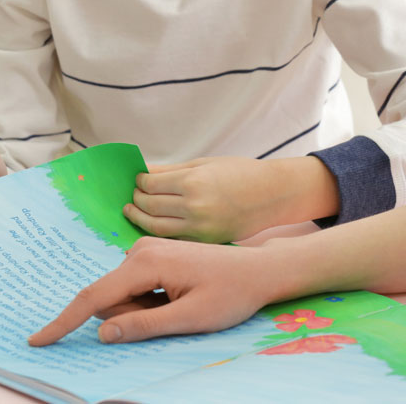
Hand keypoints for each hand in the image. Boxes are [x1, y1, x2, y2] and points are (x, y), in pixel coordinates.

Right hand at [29, 236, 277, 345]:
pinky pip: (133, 290)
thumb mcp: (189, 318)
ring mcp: (144, 251)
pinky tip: (179, 297)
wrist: (258, 270)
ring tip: (182, 304)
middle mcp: (139, 249)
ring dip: (141, 313)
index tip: (37, 341)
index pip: (93, 297)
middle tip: (174, 316)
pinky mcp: (151, 257)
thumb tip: (101, 333)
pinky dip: (148, 304)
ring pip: (120, 298)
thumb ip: (143, 326)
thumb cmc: (231, 294)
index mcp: (145, 261)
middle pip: (109, 301)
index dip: (64, 323)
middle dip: (129, 320)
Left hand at [126, 156, 337, 243]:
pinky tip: (153, 225)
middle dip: (136, 200)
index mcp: (193, 183)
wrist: (272, 195)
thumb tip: (143, 172)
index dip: (139, 182)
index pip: (150, 185)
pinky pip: (173, 239)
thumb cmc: (241, 173)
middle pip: (150, 207)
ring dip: (140, 219)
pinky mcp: (205, 242)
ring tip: (134, 211)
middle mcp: (194, 208)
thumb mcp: (205, 164)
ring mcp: (200, 229)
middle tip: (132, 196)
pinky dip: (158, 234)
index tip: (137, 180)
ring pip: (156, 228)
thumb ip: (172, 171)